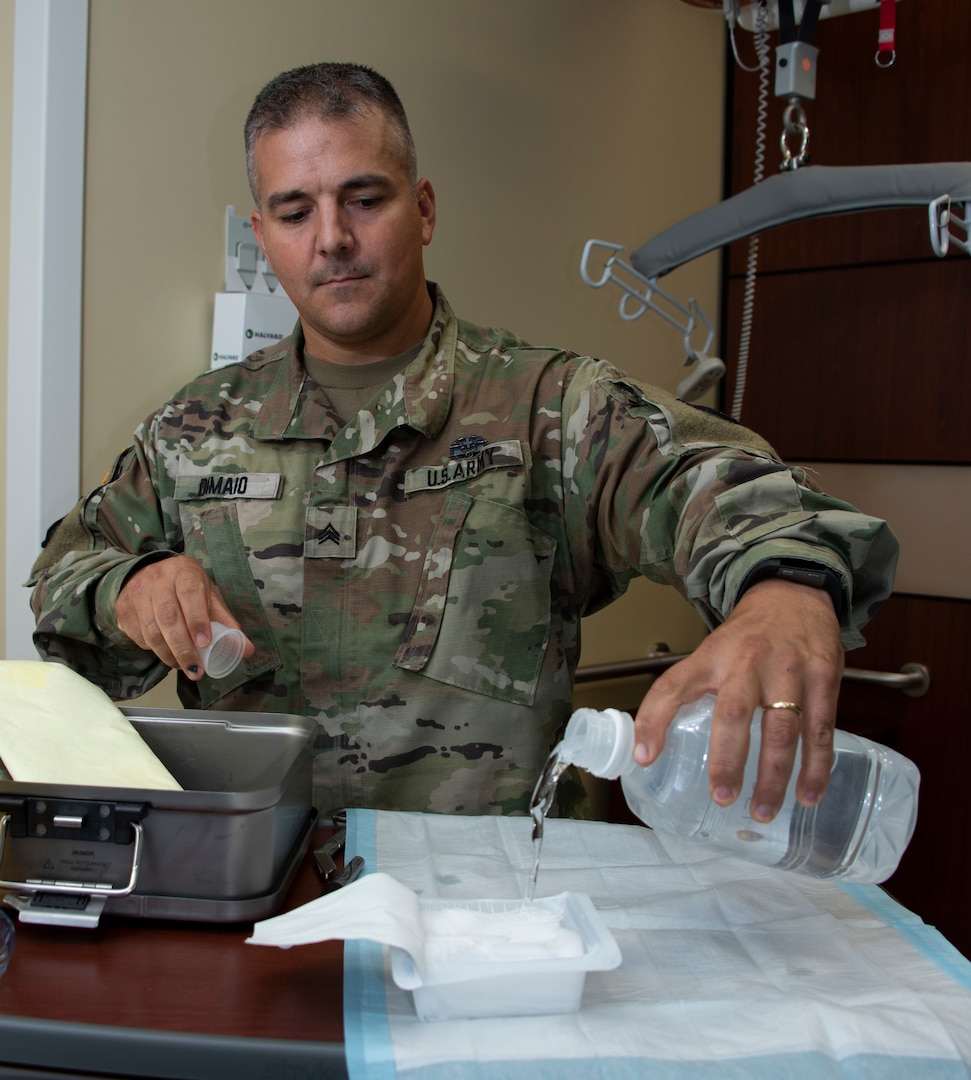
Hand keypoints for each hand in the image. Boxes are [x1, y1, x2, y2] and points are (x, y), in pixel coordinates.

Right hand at [115, 556, 254, 678]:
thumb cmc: (185, 587)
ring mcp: (137, 594)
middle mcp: (157, 579)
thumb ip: (226, 622)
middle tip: (196, 670)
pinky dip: (153, 650)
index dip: (197, 620)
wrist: (145, 573)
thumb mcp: (207, 596)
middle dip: (183, 648)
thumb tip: (246, 650)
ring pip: (151, 631)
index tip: (205, 644)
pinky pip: (138, 636)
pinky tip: (166, 654)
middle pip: (168, 617)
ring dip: (168, 655)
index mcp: (184, 572)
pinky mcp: (123, 609)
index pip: (190, 594)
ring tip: (184, 667)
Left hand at [632, 578, 843, 821]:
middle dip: (727, 759)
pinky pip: (820, 730)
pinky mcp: (823, 677)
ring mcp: (788, 669)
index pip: (672, 686)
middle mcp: (746, 661)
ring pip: (781, 728)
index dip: (653, 720)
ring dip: (773, 776)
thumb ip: (690, 691)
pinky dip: (815, 767)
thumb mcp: (710, 652)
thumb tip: (654, 745)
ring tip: (761, 811)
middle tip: (720, 796)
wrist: (794, 593)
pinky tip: (807, 795)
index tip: (644, 757)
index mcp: (710, 657)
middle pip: (733, 713)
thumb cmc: (747, 636)